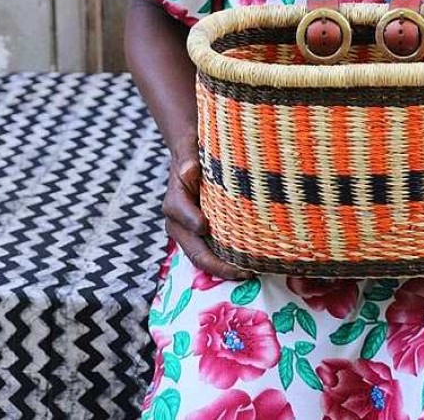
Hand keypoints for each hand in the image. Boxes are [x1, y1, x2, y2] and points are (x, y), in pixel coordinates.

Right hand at [163, 137, 253, 280]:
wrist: (191, 157)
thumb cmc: (193, 152)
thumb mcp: (190, 150)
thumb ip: (188, 161)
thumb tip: (190, 171)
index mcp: (174, 203)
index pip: (181, 216)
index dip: (194, 223)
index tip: (208, 227)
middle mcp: (178, 223)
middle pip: (194, 250)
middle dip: (217, 264)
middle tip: (243, 271)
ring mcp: (189, 234)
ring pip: (203, 258)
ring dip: (224, 269)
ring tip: (249, 272)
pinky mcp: (200, 237)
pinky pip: (211, 254)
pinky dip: (226, 263)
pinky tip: (246, 266)